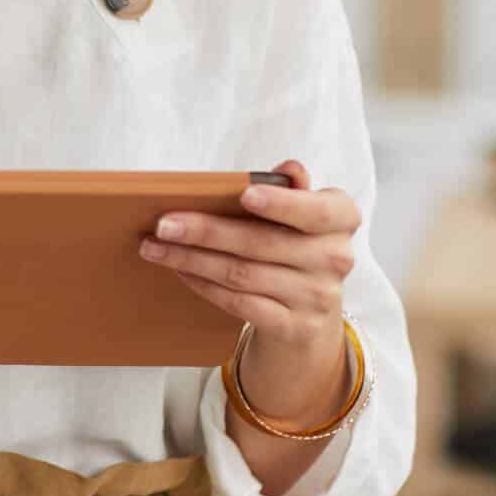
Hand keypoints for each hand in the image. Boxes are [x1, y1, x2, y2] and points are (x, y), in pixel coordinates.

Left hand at [140, 160, 357, 421]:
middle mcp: (335, 258)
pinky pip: (241, 304)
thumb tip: (290, 168)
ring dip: (192, 259)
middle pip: (261, 242)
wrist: (310, 315)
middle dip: (206, 231)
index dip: (282, 203)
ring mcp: (317, 297)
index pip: (316, 210)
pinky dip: (205, 286)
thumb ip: (292, 190)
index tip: (245, 194)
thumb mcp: (301, 215)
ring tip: (154, 246)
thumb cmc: (294, 246)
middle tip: (162, 223)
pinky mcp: (295, 326)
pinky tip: (180, 271)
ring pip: (243, 274)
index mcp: (340, 219)